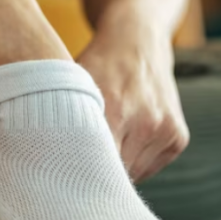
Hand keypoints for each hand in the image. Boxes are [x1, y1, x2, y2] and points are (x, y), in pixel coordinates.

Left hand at [77, 13, 188, 182]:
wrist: (138, 41)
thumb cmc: (98, 65)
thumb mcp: (74, 85)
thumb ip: (63, 121)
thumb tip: (42, 158)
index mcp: (116, 109)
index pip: (95, 166)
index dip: (78, 176)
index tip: (64, 178)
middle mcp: (146, 122)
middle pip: (114, 174)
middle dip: (95, 175)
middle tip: (78, 169)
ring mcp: (166, 130)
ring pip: (133, 175)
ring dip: (117, 169)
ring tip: (105, 145)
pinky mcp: (178, 138)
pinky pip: (150, 168)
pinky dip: (134, 162)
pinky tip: (125, 139)